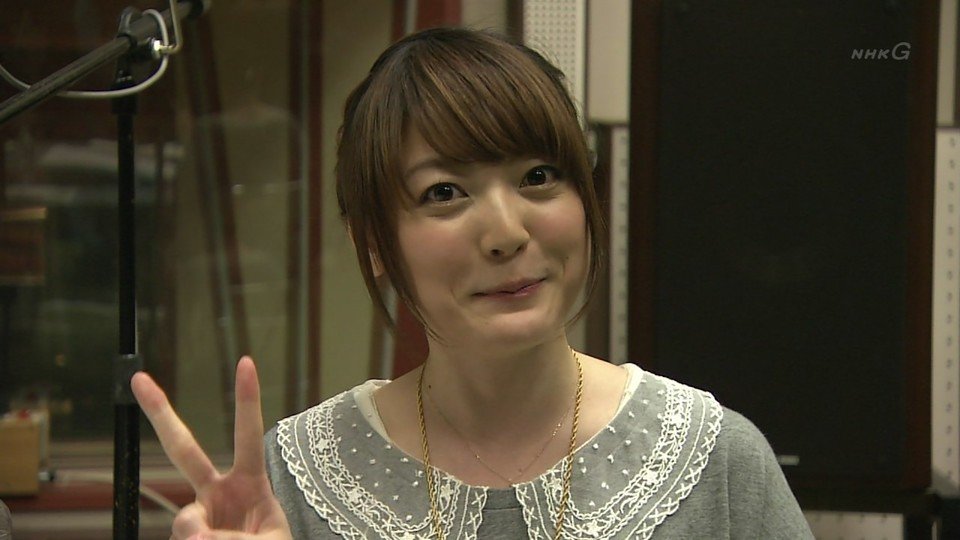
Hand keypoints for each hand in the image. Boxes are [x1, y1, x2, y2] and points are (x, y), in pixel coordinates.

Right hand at [132, 356, 291, 539]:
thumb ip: (235, 537)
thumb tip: (191, 533)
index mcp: (250, 482)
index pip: (248, 436)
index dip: (247, 401)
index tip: (246, 362)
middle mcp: (219, 492)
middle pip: (184, 449)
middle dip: (162, 415)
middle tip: (140, 381)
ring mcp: (199, 515)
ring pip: (185, 519)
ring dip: (200, 537)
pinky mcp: (184, 536)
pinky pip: (182, 539)